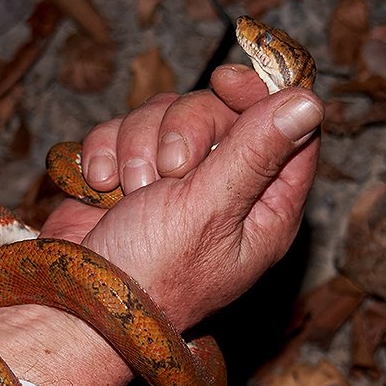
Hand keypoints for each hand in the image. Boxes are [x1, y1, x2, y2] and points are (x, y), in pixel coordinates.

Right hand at [0, 65, 323, 385]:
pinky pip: (119, 131)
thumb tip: (309, 102)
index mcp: (264, 206)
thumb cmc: (151, 275)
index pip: (285, 126)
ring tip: (129, 192)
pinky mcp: (124, 177)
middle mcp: (222, 189)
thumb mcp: (210, 210)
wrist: (76, 304)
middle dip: (183, 131)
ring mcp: (169, 182)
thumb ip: (257, 151)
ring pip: (163, 115)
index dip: (259, 94)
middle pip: (218, 110)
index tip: (225, 81)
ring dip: (137, 147)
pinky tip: (99, 188)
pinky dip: (104, 153)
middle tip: (168, 171)